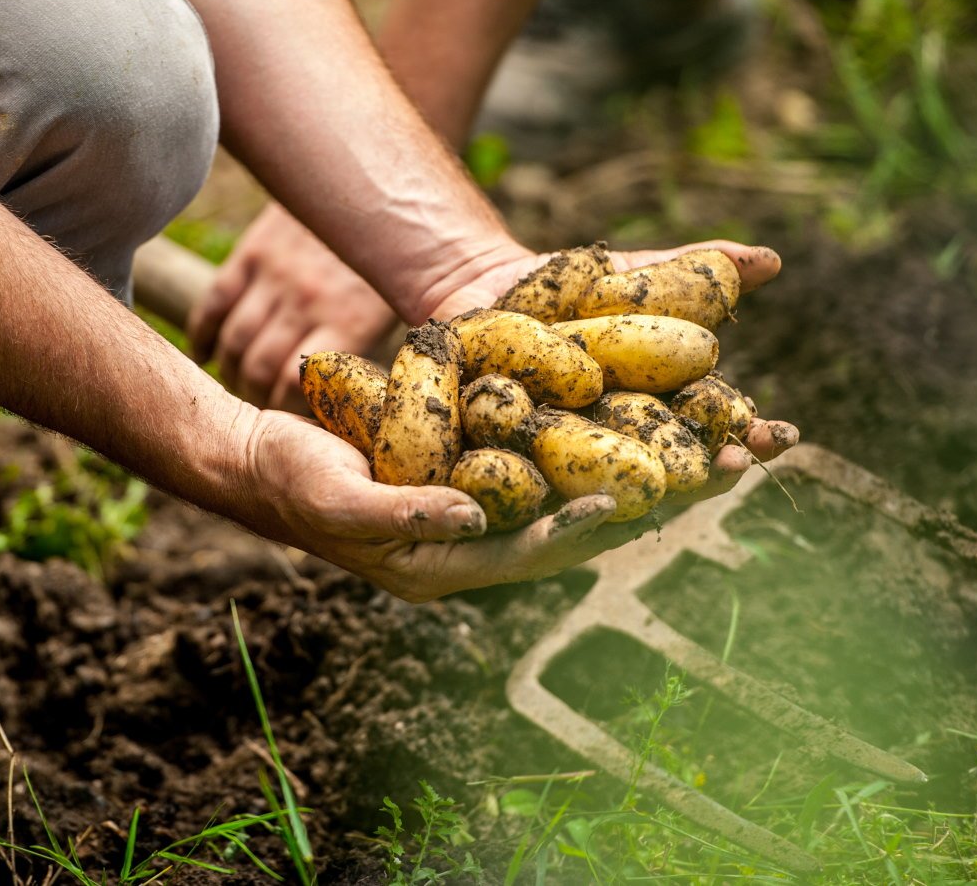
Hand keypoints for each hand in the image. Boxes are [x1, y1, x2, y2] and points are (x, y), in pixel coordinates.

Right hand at [188, 202, 397, 411]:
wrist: (376, 174)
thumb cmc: (404, 250)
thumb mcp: (410, 299)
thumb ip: (404, 344)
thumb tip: (410, 393)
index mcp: (348, 320)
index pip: (299, 386)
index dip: (289, 414)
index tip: (295, 427)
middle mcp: (307, 300)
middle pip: (260, 370)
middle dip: (256, 400)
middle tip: (261, 414)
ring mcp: (275, 275)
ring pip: (234, 342)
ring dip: (231, 373)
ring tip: (239, 389)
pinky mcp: (254, 252)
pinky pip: (215, 302)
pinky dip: (203, 335)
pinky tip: (205, 355)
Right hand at [237, 410, 668, 600]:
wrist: (267, 458)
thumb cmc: (294, 480)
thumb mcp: (339, 496)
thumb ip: (404, 513)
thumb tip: (474, 516)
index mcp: (443, 566)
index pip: (526, 555)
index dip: (575, 531)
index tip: (622, 502)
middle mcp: (474, 542)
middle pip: (570, 526)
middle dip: (640, 503)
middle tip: (709, 475)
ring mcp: (479, 506)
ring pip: (570, 489)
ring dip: (633, 468)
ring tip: (703, 446)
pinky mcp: (477, 468)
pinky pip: (545, 457)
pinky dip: (591, 438)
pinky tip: (636, 410)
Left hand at [423, 240, 798, 500]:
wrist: (477, 286)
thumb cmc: (563, 288)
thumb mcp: (629, 277)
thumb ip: (693, 273)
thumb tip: (774, 259)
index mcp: (653, 413)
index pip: (713, 430)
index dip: (749, 436)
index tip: (781, 434)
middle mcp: (613, 451)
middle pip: (668, 474)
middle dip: (706, 475)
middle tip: (736, 470)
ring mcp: (561, 466)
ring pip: (604, 492)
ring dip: (639, 494)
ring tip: (668, 492)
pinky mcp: (501, 470)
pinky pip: (526, 487)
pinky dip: (549, 493)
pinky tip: (575, 501)